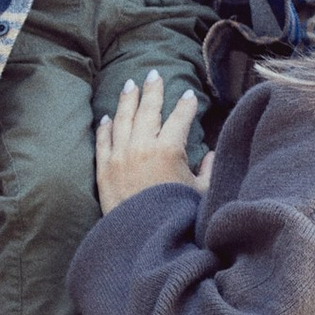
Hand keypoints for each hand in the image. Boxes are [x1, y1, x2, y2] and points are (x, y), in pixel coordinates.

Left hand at [94, 70, 203, 214]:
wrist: (143, 239)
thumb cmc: (176, 216)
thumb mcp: (201, 194)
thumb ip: (208, 171)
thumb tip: (212, 156)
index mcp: (169, 150)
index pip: (180, 118)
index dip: (187, 105)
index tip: (190, 95)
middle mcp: (142, 147)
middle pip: (148, 110)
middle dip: (152, 90)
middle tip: (154, 74)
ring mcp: (119, 157)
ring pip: (122, 119)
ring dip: (127, 99)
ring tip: (130, 85)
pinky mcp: (103, 170)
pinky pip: (103, 141)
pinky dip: (105, 127)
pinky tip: (107, 117)